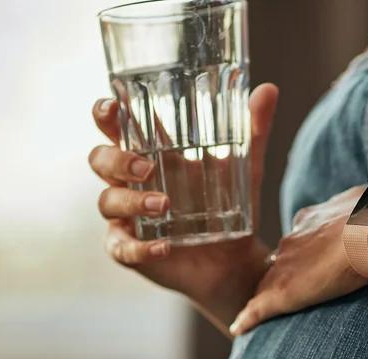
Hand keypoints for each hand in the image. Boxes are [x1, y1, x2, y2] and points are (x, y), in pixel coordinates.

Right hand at [88, 83, 279, 334]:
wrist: (235, 260)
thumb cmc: (230, 206)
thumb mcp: (246, 167)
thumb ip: (253, 130)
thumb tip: (268, 89)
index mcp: (150, 154)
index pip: (116, 127)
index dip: (105, 115)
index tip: (112, 107)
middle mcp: (131, 183)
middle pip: (100, 160)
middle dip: (116, 160)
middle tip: (146, 167)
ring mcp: (127, 217)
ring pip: (107, 201)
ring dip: (132, 201)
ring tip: (165, 205)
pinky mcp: (132, 250)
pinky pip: (122, 247)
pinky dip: (139, 247)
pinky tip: (163, 246)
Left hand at [229, 186, 367, 334]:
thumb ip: (367, 211)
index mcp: (310, 220)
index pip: (298, 241)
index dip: (303, 253)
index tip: (309, 262)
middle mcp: (292, 240)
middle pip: (281, 260)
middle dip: (287, 271)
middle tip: (296, 286)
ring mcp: (285, 265)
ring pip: (270, 281)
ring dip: (272, 292)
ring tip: (265, 311)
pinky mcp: (282, 291)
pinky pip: (258, 308)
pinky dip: (248, 319)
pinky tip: (239, 329)